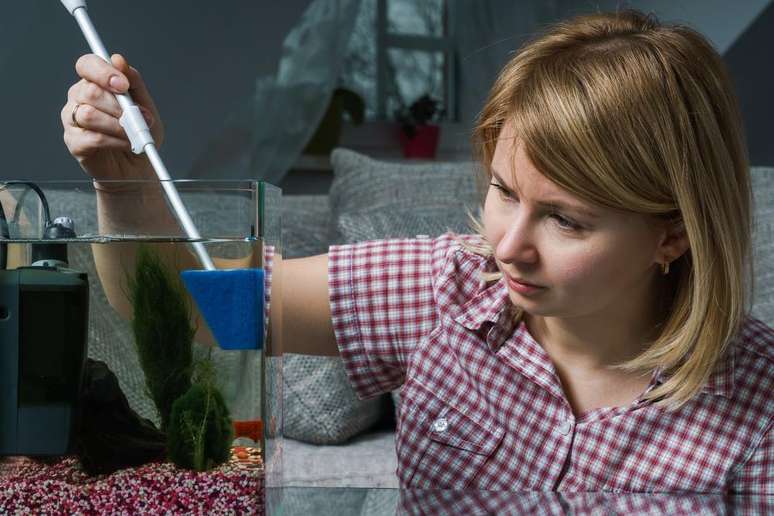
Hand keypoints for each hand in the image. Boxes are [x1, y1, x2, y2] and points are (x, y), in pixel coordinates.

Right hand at [61, 53, 164, 183]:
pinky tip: (125, 144)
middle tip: (137, 118)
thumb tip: (119, 60)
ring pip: (88, 115)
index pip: (87, 65)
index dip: (103, 72)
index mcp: (94, 83)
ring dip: (117, 126)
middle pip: (89, 91)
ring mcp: (73, 119)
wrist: (138, 166)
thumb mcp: (145, 105)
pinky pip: (91, 137)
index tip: (123, 85)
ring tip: (133, 135)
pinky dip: (114, 142)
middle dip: (118, 107)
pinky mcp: (74, 142)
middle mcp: (79, 98)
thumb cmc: (139, 133)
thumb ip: (134, 82)